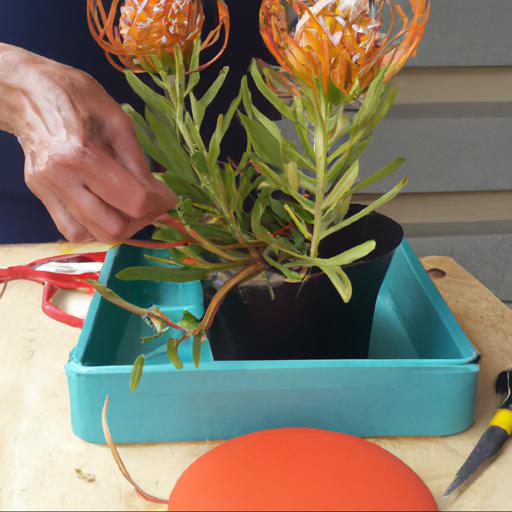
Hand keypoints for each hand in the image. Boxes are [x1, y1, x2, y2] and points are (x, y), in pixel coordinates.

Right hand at [2, 46, 174, 241]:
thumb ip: (138, 163)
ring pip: (93, 235)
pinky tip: (106, 209)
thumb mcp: (118, 121)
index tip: (169, 198)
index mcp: (83, 154)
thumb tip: (158, 195)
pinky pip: (73, 231)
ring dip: (120, 226)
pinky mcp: (40, 196)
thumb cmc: (77, 97)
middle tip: (149, 204)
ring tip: (129, 207)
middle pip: (114, 228)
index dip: (160, 203)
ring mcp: (48, 191)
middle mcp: (62, 179)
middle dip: (141, 220)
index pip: (134, 200)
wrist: (27, 93)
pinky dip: (95, 228)